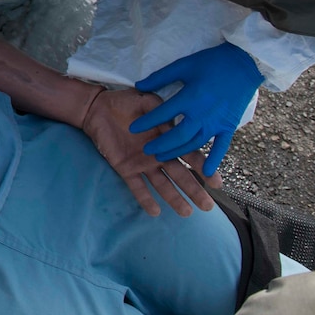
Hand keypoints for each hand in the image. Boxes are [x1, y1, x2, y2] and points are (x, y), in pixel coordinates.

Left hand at [82, 87, 218, 216]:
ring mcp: (142, 164)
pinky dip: (145, 199)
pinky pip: (137, 187)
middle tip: (208, 206)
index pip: (189, 155)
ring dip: (175, 199)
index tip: (216, 182)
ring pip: (162, 185)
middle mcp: (158, 155)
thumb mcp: (146, 101)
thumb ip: (162, 113)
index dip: (203, 168)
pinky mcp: (125, 168)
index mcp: (167, 139)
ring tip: (187, 213)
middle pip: (180, 176)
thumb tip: (177, 123)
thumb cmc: (125, 102)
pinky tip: (155, 212)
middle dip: (194, 190)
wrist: (98, 108)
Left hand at [129, 42, 263, 175]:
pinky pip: (221, 147)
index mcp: (190, 97)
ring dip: (178, 152)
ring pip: (194, 143)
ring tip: (163, 157)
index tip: (133, 128)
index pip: (163, 113)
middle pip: (178, 135)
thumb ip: (160, 77)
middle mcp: (202, 114)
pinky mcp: (229, 126)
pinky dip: (213, 160)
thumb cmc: (212, 62)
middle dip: (160, 144)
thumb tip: (139, 86)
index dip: (146, 122)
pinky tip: (204, 172)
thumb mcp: (183, 65)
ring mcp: (217, 122)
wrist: (244, 64)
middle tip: (146, 150)